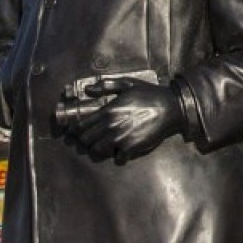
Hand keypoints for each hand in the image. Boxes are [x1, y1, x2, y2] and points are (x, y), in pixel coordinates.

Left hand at [63, 81, 180, 162]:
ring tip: (103, 147)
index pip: (82, 125)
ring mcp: (120, 138)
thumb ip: (105, 86)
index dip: (74, 131)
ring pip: (98, 151)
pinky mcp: (132, 148)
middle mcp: (110, 126)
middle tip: (88, 141)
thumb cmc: (148, 93)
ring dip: (98, 150)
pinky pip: (117, 158)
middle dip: (84, 142)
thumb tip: (87, 89)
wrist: (169, 107)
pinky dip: (118, 156)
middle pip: (86, 141)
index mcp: (107, 110)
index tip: (73, 134)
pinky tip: (121, 151)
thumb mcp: (127, 83)